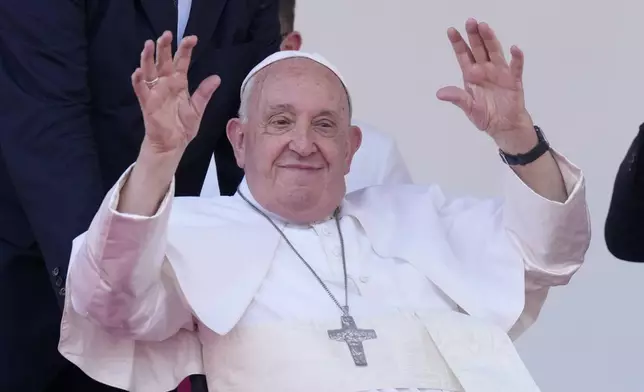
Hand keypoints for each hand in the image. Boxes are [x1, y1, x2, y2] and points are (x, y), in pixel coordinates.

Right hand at [132, 31, 220, 155]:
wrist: (173, 144)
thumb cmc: (183, 126)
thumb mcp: (197, 108)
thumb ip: (204, 93)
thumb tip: (217, 78)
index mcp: (179, 82)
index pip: (181, 62)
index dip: (185, 49)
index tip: (192, 38)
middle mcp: (165, 83)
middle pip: (163, 61)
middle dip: (164, 47)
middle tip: (167, 34)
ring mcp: (155, 92)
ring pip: (149, 70)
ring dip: (148, 58)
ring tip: (149, 44)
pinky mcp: (147, 102)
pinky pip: (140, 89)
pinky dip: (138, 80)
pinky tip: (138, 72)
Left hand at [437, 18, 535, 152]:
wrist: (504, 127)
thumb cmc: (486, 116)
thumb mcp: (469, 109)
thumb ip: (457, 99)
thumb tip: (440, 93)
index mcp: (472, 76)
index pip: (463, 55)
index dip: (458, 43)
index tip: (451, 30)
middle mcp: (485, 70)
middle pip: (479, 49)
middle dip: (474, 35)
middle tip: (470, 21)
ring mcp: (500, 73)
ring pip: (495, 52)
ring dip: (490, 39)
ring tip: (485, 27)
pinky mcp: (514, 80)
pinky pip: (515, 67)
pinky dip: (516, 58)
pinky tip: (514, 48)